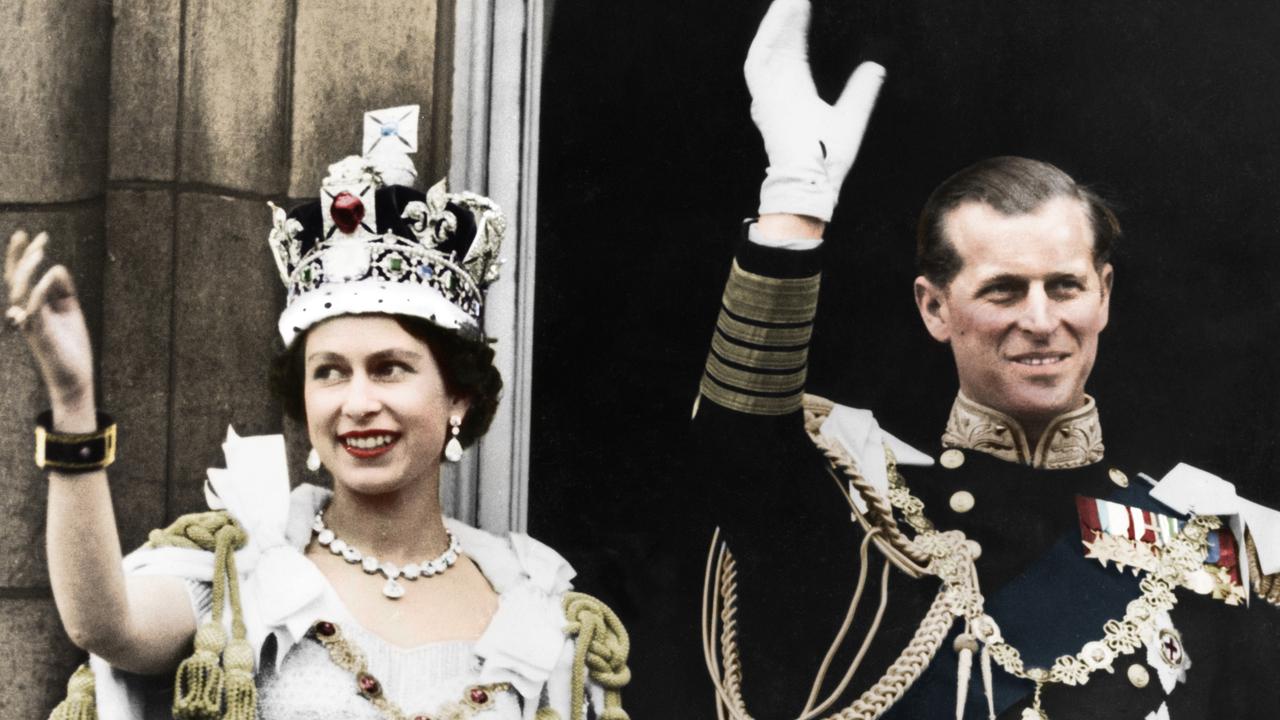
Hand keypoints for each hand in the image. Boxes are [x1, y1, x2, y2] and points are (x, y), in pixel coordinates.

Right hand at [5, 230, 95, 422]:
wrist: (74, 377)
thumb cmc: (70, 345)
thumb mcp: (70, 311)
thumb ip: (63, 290)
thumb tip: (57, 267)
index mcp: (32, 305)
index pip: (22, 276)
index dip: (24, 255)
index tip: (35, 234)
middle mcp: (25, 312)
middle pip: (15, 279)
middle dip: (23, 256)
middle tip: (37, 237)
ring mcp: (30, 324)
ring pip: (19, 292)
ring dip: (28, 270)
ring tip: (40, 252)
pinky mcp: (40, 335)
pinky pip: (34, 310)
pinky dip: (40, 291)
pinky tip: (49, 275)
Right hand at [746, 0, 884, 221]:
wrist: (815, 181)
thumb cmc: (829, 159)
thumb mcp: (852, 115)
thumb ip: (862, 90)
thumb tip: (876, 67)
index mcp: (795, 94)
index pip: (795, 52)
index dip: (799, 28)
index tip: (808, 5)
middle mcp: (779, 91)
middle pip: (781, 44)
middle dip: (788, 18)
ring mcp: (769, 94)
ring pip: (768, 47)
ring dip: (777, 21)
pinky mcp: (763, 98)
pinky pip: (760, 59)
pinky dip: (769, 35)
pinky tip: (781, 13)